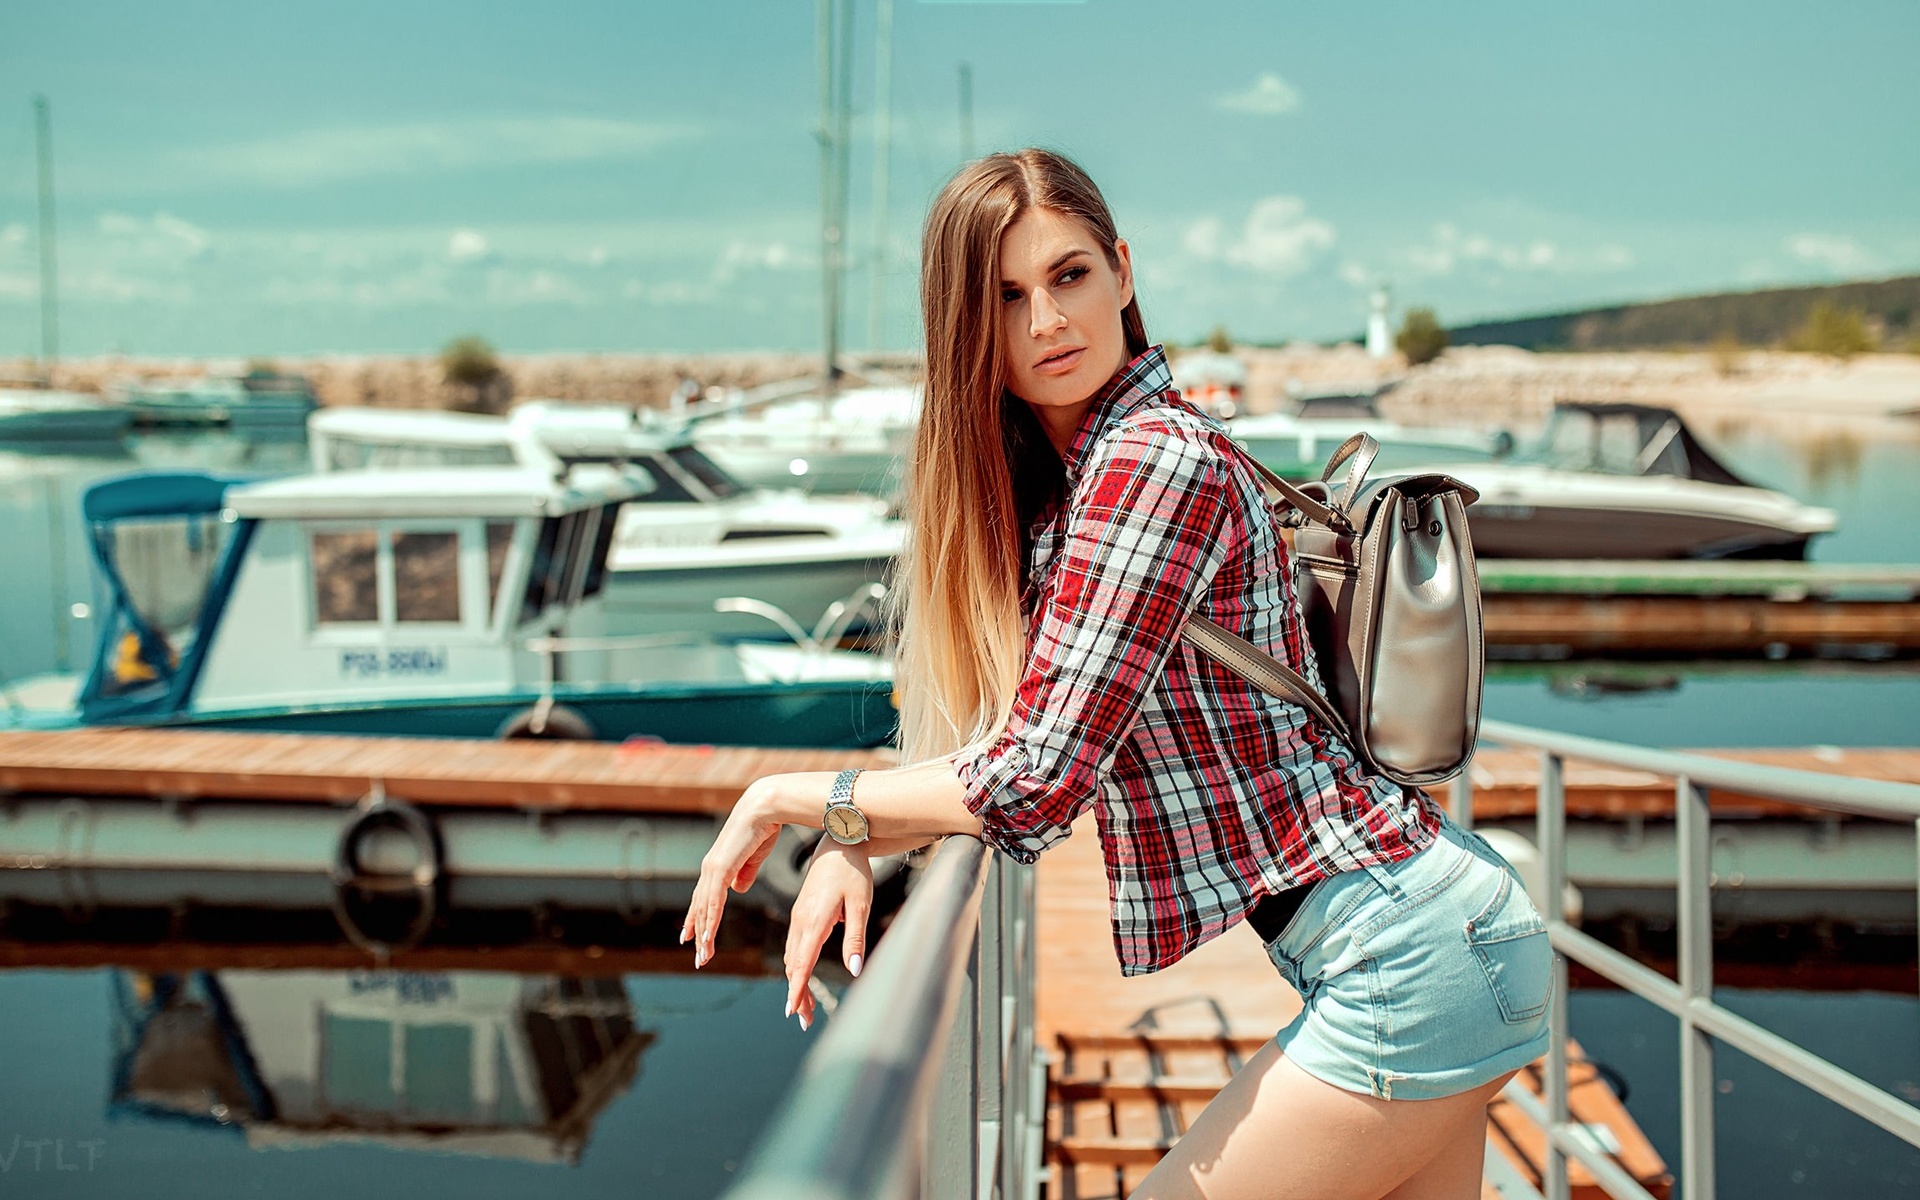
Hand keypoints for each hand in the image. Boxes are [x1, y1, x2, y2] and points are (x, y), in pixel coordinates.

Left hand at [682, 776, 787, 967]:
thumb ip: (745, 873)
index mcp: (718, 866)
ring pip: (705, 909)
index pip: (704, 898)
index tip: (695, 938)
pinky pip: (714, 902)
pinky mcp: (721, 869)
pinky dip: (711, 921)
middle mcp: (711, 868)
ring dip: (704, 935)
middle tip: (699, 958)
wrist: (766, 807)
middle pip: (700, 908)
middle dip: (698, 934)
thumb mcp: (755, 856)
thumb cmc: (764, 827)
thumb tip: (738, 889)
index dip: (699, 919)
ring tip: (704, 957)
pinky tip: (709, 938)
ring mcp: (713, 869)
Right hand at [784, 840, 873, 1030]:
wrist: (839, 842)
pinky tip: (802, 976)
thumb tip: (854, 969)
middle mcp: (801, 921)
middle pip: (793, 965)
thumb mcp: (861, 904)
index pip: (801, 962)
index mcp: (814, 920)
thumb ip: (856, 938)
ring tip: (805, 1007)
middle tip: (804, 1021)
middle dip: (797, 994)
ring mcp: (798, 917)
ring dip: (796, 981)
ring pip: (791, 957)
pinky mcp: (801, 913)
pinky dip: (795, 966)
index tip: (793, 1011)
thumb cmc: (853, 872)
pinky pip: (793, 946)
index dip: (797, 989)